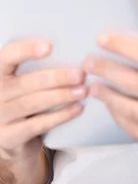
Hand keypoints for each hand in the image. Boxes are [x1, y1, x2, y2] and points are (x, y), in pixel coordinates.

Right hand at [0, 40, 87, 161]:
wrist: (12, 136)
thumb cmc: (23, 98)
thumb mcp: (22, 80)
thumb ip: (36, 67)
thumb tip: (71, 52)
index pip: (7, 56)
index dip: (26, 50)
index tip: (49, 47)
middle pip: (26, 83)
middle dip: (56, 78)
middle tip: (79, 74)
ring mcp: (0, 116)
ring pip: (33, 103)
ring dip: (61, 96)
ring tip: (82, 91)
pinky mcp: (9, 136)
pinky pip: (38, 124)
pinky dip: (60, 116)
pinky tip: (76, 109)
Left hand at [84, 25, 137, 159]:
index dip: (122, 46)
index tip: (102, 39)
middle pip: (133, 81)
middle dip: (106, 70)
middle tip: (88, 62)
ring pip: (129, 107)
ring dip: (107, 95)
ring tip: (94, 85)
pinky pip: (133, 129)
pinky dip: (118, 116)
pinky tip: (110, 106)